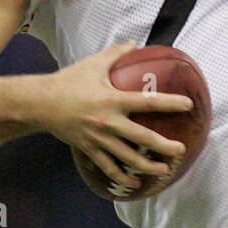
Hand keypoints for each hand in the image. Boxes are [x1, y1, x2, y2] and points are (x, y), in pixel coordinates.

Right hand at [36, 43, 192, 191]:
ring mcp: (99, 139)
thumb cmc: (68, 81)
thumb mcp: (93, 64)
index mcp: (113, 100)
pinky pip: (109, 168)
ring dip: (148, 167)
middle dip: (164, 146)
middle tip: (181, 150)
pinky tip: (136, 184)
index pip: (148, 102)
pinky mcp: (90, 150)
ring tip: (165, 170)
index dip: (169, 103)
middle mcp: (109, 122)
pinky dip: (123, 178)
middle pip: (143, 138)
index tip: (187, 105)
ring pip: (128, 159)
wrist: (40, 103)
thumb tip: (135, 43)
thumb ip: (116, 54)